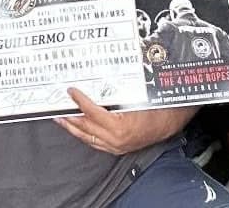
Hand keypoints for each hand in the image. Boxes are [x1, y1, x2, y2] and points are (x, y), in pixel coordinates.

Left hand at [55, 87, 192, 155]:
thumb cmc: (158, 108)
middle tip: (56, 107)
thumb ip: (114, 92)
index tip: (71, 91)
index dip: (80, 101)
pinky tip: (77, 128)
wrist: (172, 122)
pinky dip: (84, 135)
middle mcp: (116, 139)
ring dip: (73, 127)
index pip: (92, 112)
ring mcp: (116, 146)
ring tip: (60, 118)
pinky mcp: (118, 148)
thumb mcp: (135, 96)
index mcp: (120, 126)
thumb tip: (95, 81)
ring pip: (88, 137)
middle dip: (69, 117)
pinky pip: (95, 143)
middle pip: (85, 127)